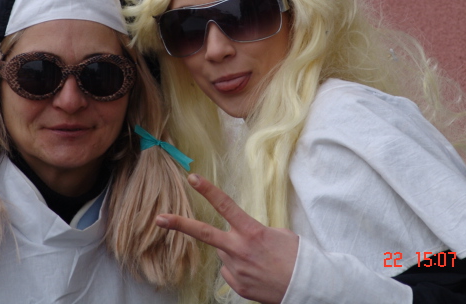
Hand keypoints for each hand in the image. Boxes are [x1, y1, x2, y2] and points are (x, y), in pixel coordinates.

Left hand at [155, 174, 298, 303]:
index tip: (193, 178)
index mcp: (251, 231)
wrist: (306, 287)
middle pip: (204, 233)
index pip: (225, 206)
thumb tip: (239, 237)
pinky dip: (240, 268)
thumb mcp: (279, 234)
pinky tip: (257, 271)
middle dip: (179, 225)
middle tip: (159, 218)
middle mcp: (239, 249)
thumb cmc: (296, 256)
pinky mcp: (236, 285)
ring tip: (259, 259)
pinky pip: (230, 270)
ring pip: (224, 253)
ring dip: (235, 252)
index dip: (208, 190)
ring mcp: (235, 269)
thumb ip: (252, 231)